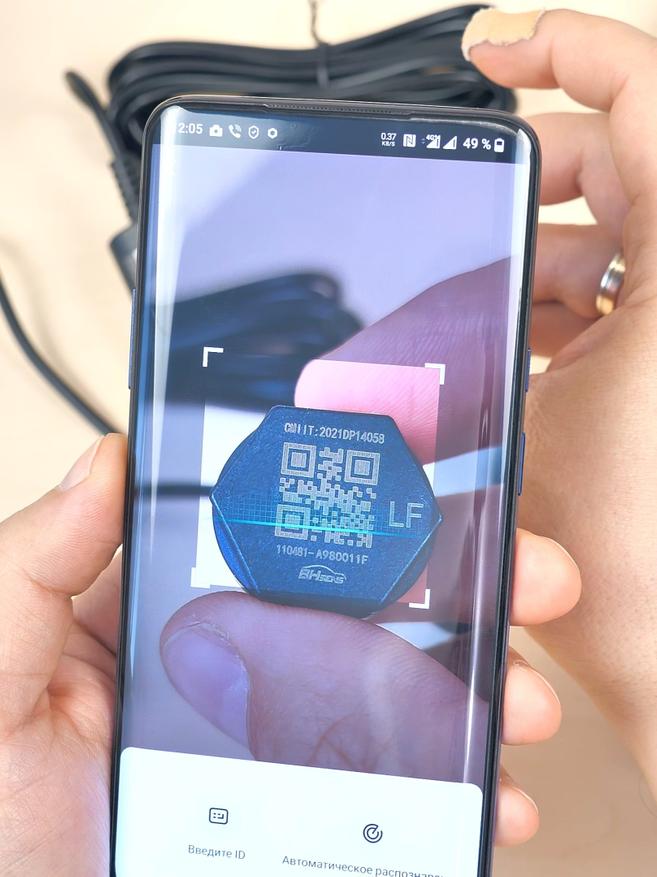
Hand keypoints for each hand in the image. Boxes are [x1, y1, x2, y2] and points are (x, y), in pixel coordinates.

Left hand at [0, 437, 577, 873]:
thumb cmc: (0, 816)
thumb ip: (38, 566)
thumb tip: (107, 456)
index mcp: (176, 615)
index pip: (282, 540)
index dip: (363, 509)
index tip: (435, 485)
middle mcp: (244, 668)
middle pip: (367, 610)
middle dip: (461, 587)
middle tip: (523, 576)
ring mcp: (286, 746)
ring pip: (404, 697)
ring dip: (482, 688)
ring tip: (521, 697)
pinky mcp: (316, 820)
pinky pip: (406, 799)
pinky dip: (465, 793)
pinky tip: (498, 792)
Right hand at [465, 9, 656, 793]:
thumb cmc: (639, 549)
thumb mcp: (531, 407)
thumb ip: (497, 311)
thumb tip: (454, 264)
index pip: (644, 90)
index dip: (565, 46)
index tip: (493, 53)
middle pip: (611, 164)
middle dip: (527, 174)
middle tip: (469, 201)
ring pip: (597, 238)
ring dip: (529, 254)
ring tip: (484, 301)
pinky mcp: (649, 368)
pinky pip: (600, 296)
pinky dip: (549, 303)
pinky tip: (511, 339)